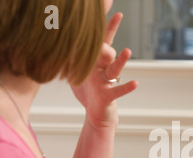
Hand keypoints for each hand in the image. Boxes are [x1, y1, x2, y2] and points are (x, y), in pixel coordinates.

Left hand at [71, 13, 137, 129]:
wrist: (95, 111)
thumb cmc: (86, 89)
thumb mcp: (73, 68)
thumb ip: (69, 53)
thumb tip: (57, 36)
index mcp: (95, 59)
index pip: (102, 37)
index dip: (107, 23)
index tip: (113, 7)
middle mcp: (103, 67)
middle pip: (108, 48)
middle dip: (110, 35)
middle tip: (114, 19)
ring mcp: (107, 81)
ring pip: (116, 68)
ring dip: (121, 60)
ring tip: (127, 51)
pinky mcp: (109, 95)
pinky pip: (119, 90)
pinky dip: (127, 87)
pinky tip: (135, 83)